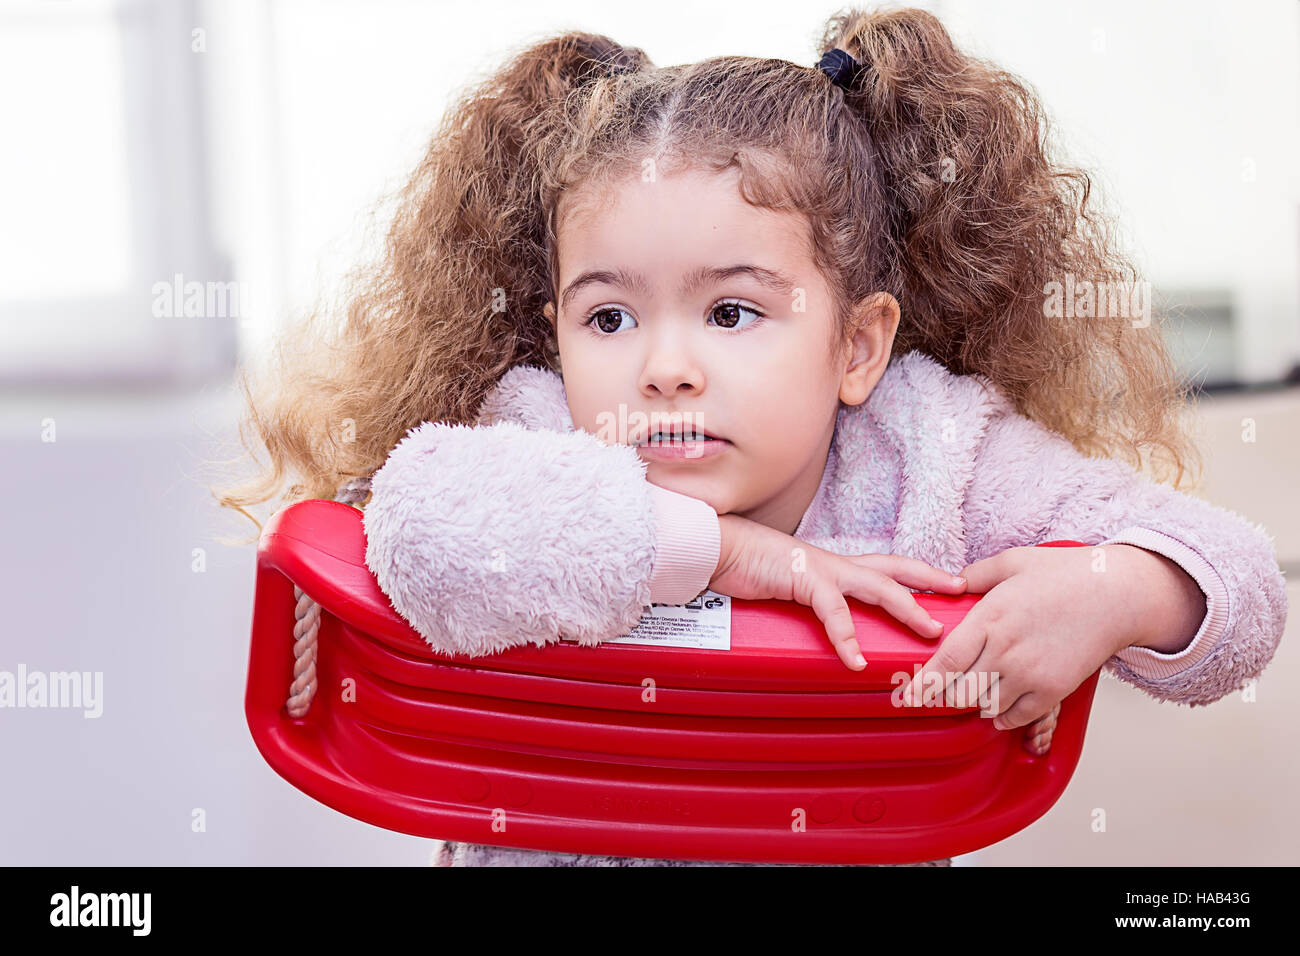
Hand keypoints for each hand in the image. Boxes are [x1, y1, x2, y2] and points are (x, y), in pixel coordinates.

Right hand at [709, 514, 968, 670]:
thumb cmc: (748, 568)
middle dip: (931, 577)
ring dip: (908, 608)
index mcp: (835, 566)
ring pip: (879, 586)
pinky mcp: (803, 580)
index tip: (949, 582)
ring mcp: (823, 570)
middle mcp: (836, 564)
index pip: (886, 567)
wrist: (718, 549)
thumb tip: (825, 629)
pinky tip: (856, 660)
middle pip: (896, 567)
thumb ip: (811, 604)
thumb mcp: (788, 589)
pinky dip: (847, 637)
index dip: (918, 573)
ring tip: (931, 632)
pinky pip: (833, 611)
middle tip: (962, 589)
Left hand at [900, 543, 1162, 752]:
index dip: (923, 684)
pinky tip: (999, 705)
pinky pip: (1015, 717)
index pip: (946, 660)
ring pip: (985, 706)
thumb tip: (952, 583)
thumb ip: (975, 575)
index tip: (907, 696)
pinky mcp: (1053, 690)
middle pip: (960, 690)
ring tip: (973, 692)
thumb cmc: (1066, 574)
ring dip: (975, 702)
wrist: (1119, 595)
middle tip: (939, 691)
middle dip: (946, 694)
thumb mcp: (1013, 562)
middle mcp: (1006, 650)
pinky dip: (1002, 716)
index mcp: (991, 617)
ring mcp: (1031, 674)